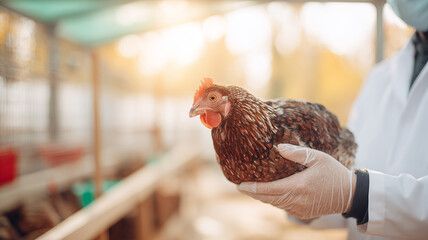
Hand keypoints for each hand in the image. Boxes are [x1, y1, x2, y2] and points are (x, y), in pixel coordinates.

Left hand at [238, 144, 355, 219]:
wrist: (351, 195)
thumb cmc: (334, 173)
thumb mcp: (318, 158)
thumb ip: (297, 153)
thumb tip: (279, 147)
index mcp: (298, 187)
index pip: (268, 189)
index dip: (252, 188)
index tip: (239, 185)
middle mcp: (296, 201)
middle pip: (268, 198)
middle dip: (253, 193)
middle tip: (241, 187)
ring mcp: (299, 210)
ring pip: (275, 204)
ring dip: (263, 197)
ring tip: (252, 189)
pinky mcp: (303, 214)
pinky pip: (283, 207)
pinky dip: (274, 201)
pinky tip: (270, 195)